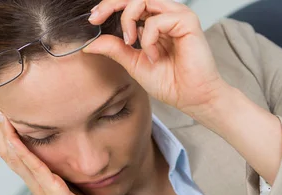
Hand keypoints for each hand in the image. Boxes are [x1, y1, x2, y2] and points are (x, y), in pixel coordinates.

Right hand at [0, 105, 128, 194]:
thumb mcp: (70, 184)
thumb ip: (61, 170)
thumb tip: (65, 151)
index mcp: (38, 180)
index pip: (15, 153)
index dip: (5, 133)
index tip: (2, 112)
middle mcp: (35, 183)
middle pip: (9, 153)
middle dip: (1, 129)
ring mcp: (42, 188)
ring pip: (17, 159)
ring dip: (7, 136)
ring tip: (1, 116)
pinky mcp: (54, 193)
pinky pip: (36, 170)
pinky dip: (24, 154)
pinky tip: (16, 139)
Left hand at [85, 0, 226, 115]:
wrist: (191, 98)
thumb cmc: (171, 83)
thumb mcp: (134, 64)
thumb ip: (115, 49)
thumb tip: (90, 43)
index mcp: (155, 23)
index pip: (130, 4)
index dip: (109, 6)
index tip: (93, 19)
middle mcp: (166, 15)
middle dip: (111, 4)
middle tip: (97, 18)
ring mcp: (177, 16)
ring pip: (142, 0)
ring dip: (128, 20)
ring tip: (131, 43)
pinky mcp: (186, 21)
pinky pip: (156, 20)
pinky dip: (148, 38)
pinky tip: (154, 55)